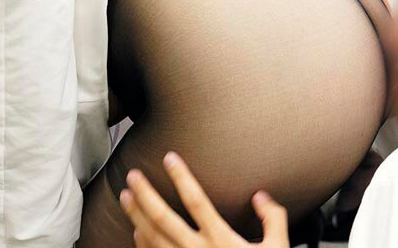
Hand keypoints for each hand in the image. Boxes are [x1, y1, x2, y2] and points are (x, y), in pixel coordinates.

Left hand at [121, 152, 289, 247]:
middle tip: (132, 175)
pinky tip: (136, 233)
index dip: (181, 177)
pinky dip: (143, 246)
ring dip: (137, 217)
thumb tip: (261, 196)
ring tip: (125, 197)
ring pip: (153, 239)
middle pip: (164, 219)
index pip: (196, 201)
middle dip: (145, 195)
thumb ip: (273, 219)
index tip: (170, 158)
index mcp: (221, 239)